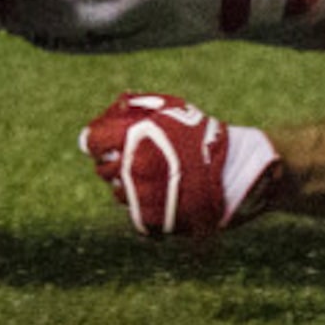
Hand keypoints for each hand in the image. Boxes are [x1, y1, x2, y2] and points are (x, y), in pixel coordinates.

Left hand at [80, 93, 282, 238]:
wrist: (232, 172)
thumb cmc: (202, 136)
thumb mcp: (173, 110)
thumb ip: (140, 106)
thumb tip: (116, 106)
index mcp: (133, 138)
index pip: (91, 140)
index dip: (97, 140)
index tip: (106, 142)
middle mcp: (131, 167)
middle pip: (102, 168)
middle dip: (114, 162)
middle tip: (137, 158)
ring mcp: (138, 196)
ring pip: (118, 192)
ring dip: (130, 185)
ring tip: (155, 177)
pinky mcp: (148, 219)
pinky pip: (134, 212)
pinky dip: (145, 204)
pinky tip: (163, 195)